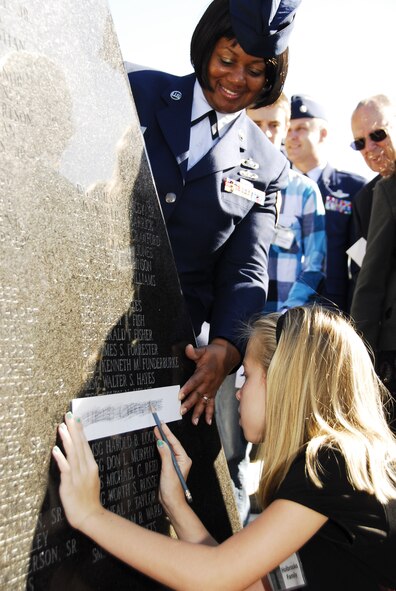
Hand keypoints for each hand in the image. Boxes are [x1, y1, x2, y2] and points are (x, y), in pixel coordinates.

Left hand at [52, 413, 102, 530]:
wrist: (90, 516)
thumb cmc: (89, 498)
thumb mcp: (91, 478)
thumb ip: (86, 465)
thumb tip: (80, 452)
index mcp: (92, 465)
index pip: (85, 445)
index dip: (80, 431)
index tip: (76, 419)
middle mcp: (86, 468)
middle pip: (79, 445)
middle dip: (73, 429)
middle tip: (69, 415)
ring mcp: (79, 476)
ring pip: (73, 453)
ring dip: (67, 439)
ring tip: (61, 427)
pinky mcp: (70, 484)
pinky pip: (65, 469)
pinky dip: (61, 458)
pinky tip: (55, 450)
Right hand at [154, 423, 191, 515]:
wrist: (171, 503)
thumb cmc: (172, 489)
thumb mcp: (168, 470)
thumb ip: (165, 455)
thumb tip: (161, 442)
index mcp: (184, 459)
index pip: (174, 442)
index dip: (167, 433)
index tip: (161, 424)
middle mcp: (181, 460)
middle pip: (172, 444)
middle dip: (165, 434)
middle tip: (157, 424)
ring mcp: (175, 464)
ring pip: (168, 448)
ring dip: (162, 440)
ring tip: (156, 430)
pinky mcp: (169, 467)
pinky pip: (165, 454)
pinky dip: (161, 447)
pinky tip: (157, 443)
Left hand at [179, 338, 240, 425]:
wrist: (228, 356)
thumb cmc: (214, 353)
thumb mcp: (204, 350)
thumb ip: (195, 351)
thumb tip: (187, 348)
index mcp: (204, 372)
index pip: (194, 381)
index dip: (187, 388)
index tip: (180, 396)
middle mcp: (208, 382)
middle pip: (198, 394)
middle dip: (190, 403)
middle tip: (182, 411)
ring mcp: (211, 388)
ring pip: (204, 401)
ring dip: (199, 412)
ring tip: (194, 421)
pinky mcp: (214, 391)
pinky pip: (212, 403)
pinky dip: (210, 413)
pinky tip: (208, 422)